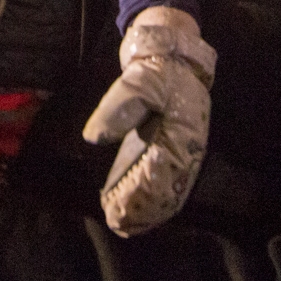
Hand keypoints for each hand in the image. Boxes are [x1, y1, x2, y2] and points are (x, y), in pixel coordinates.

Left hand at [82, 6, 215, 236]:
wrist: (175, 56)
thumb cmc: (157, 70)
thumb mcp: (137, 82)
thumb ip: (117, 110)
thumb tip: (94, 137)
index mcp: (181, 132)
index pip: (161, 172)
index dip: (140, 194)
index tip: (120, 208)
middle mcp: (187, 147)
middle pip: (168, 188)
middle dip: (143, 209)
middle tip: (118, 223)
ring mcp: (184, 151)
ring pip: (170, 190)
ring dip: (149, 210)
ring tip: (125, 224)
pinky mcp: (175, 151)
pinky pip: (168, 182)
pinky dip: (154, 200)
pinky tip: (137, 211)